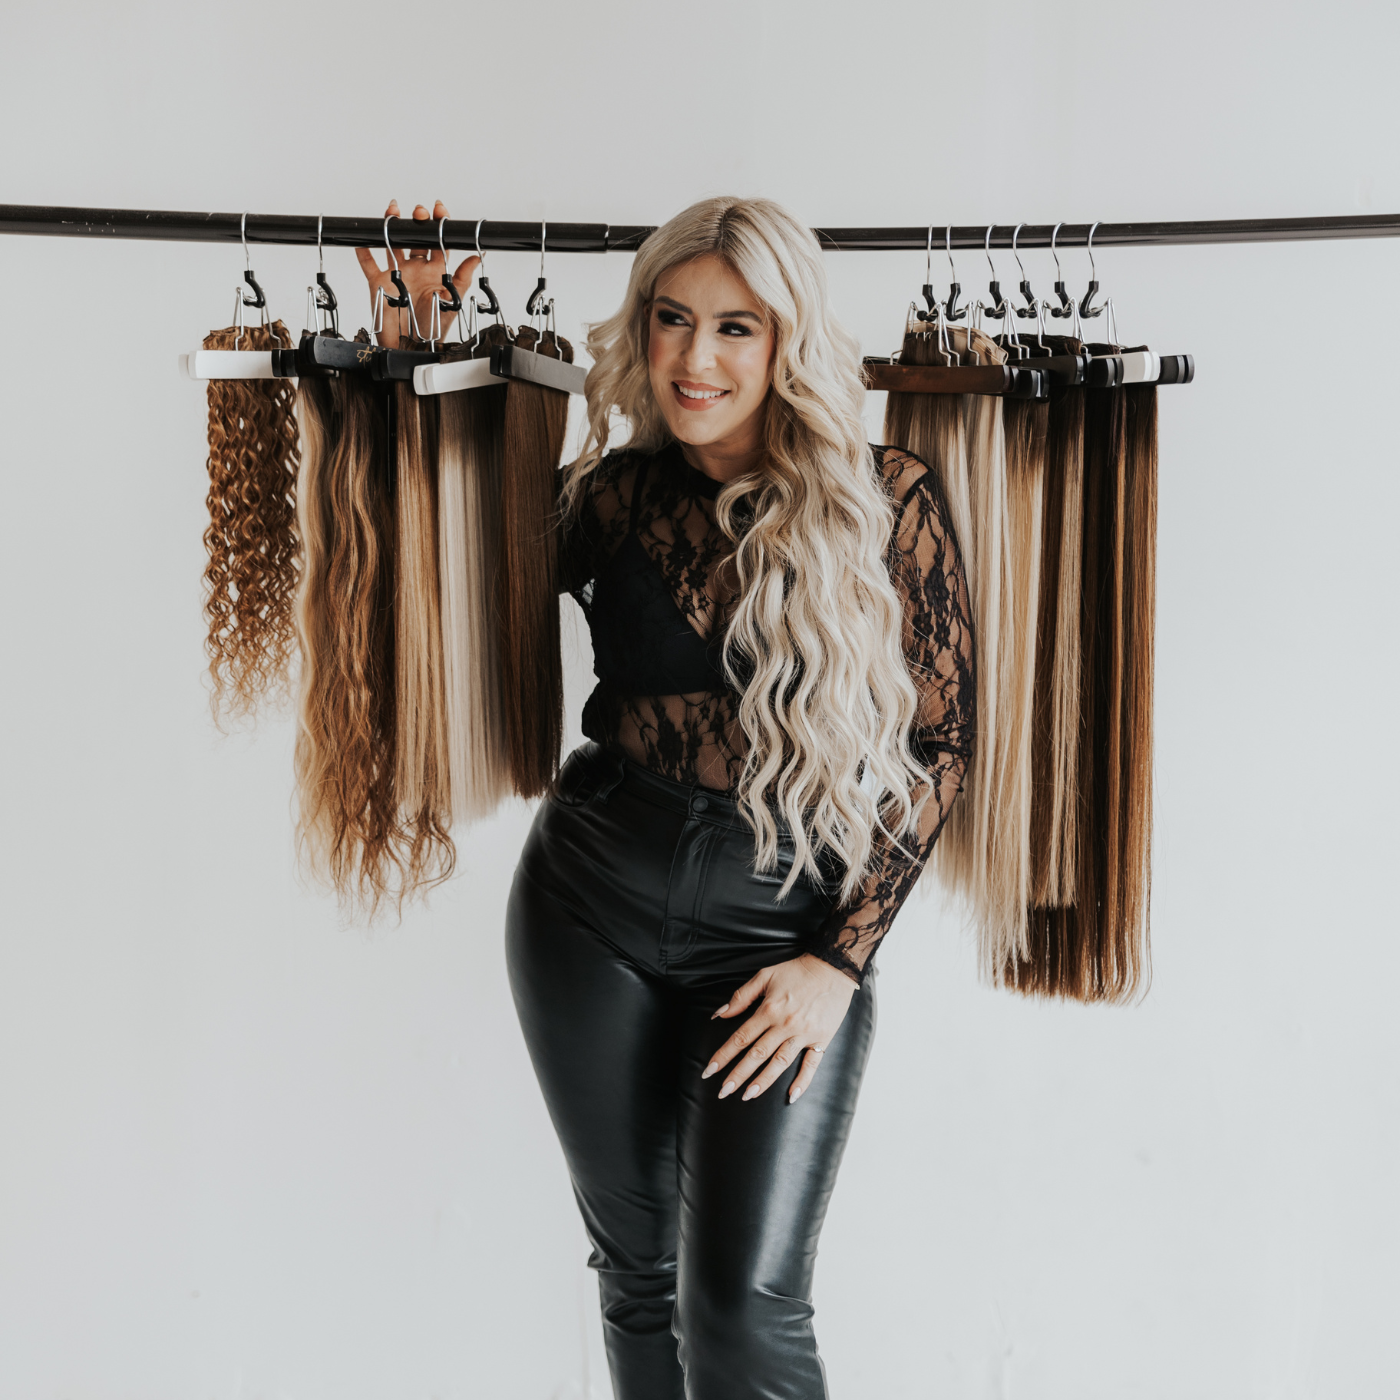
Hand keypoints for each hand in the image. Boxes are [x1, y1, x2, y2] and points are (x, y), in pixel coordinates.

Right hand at [354, 199, 480, 346]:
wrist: (410, 345)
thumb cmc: (432, 328)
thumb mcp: (453, 301)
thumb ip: (463, 277)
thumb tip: (478, 256)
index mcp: (435, 272)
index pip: (439, 243)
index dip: (440, 226)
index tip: (440, 212)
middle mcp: (416, 269)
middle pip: (416, 238)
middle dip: (418, 222)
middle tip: (420, 213)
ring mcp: (396, 273)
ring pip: (393, 244)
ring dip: (392, 227)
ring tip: (393, 212)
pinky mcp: (378, 281)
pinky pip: (367, 262)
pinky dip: (362, 251)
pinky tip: (361, 238)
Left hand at [703, 954, 857, 1103]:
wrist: (833, 967)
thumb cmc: (797, 971)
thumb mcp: (765, 976)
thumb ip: (741, 996)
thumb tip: (720, 1014)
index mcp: (769, 1010)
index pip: (741, 1037)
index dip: (723, 1055)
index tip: (709, 1070)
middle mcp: (785, 1025)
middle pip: (757, 1054)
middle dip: (738, 1075)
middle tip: (723, 1092)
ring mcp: (804, 1034)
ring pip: (780, 1062)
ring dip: (763, 1081)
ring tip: (748, 1096)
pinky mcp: (822, 1039)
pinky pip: (812, 1064)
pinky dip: (802, 1081)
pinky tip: (791, 1096)